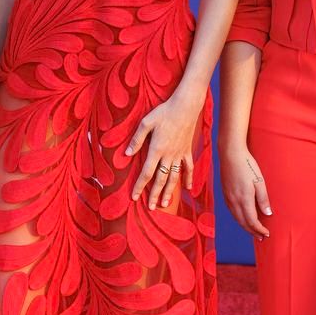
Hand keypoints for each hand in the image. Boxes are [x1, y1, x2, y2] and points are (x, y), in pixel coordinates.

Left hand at [126, 90, 202, 209]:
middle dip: (154, 194)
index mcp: (156, 149)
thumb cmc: (164, 112)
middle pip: (160, 180)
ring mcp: (179, 154)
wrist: (185, 106)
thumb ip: (136, 139)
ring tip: (164, 203)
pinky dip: (188, 178)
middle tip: (150, 208)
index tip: (134, 197)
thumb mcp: (146, 122)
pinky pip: (188, 168)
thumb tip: (126, 154)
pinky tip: (188, 189)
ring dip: (169, 192)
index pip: (146, 173)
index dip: (139, 186)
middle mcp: (168, 155)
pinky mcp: (187, 151)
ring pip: (174, 177)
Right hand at [220, 142, 272, 237]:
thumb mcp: (259, 181)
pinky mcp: (225, 194)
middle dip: (252, 231)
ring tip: (253, 231)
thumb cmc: (247, 165)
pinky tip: (243, 218)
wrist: (230, 153)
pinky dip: (238, 218)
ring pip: (236, 218)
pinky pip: (232, 211)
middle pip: (243, 222)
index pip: (252, 221)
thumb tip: (267, 214)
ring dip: (245, 226)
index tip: (267, 234)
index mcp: (244, 199)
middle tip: (261, 237)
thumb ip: (263, 199)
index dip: (259, 229)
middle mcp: (234, 201)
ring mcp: (228, 198)